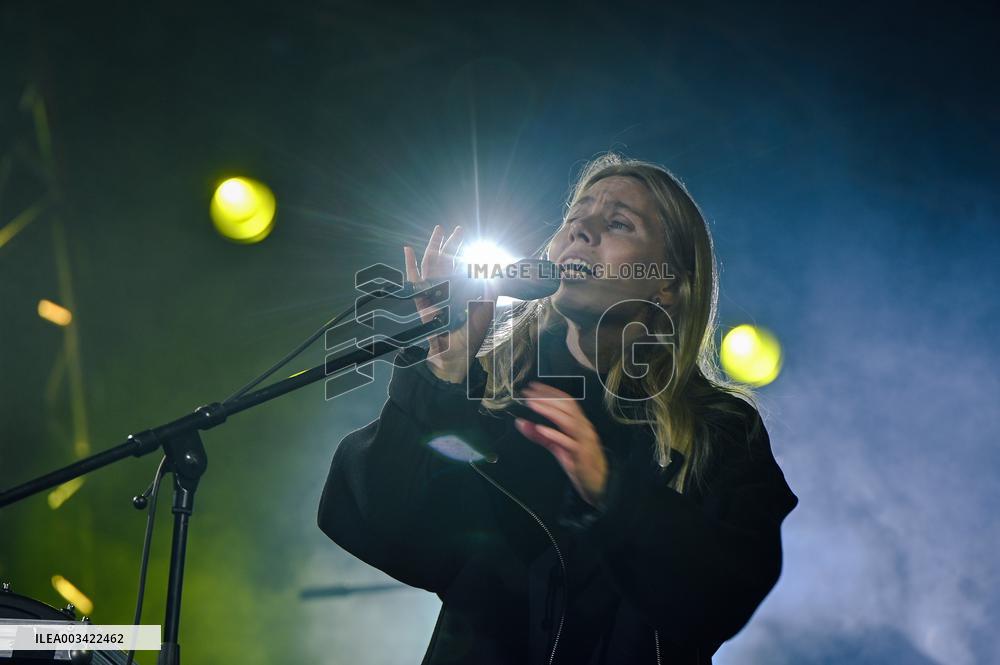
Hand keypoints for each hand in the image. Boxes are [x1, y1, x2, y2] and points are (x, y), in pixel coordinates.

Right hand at [404, 225, 495, 382]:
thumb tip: (492, 270)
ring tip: (438, 231)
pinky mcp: (420, 300)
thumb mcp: (485, 310)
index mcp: (460, 291)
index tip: (470, 239)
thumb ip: (490, 290)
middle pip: (447, 261)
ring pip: (431, 264)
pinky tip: (408, 249)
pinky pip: (413, 279)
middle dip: (451, 244)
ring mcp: (432, 293)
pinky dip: (409, 264)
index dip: (464, 252)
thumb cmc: (471, 336)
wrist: (455, 354)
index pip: (461, 266)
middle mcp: (446, 290)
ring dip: (434, 246)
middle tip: (458, 229)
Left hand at [514, 381, 609, 509]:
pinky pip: (568, 443)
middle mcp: (584, 427)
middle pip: (567, 407)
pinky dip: (554, 434)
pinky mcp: (581, 455)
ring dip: (549, 411)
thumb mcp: (556, 445)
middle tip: (529, 394)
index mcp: (579, 422)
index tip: (533, 387)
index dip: (550, 392)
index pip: (567, 401)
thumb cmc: (578, 460)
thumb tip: (520, 423)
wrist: (598, 481)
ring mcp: (584, 440)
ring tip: (532, 405)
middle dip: (547, 398)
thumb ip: (539, 435)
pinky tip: (541, 429)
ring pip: (568, 421)